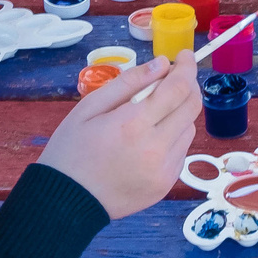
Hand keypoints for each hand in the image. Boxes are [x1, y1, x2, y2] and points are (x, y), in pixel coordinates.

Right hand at [36, 53, 202, 219]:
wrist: (65, 202)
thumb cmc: (71, 150)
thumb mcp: (89, 108)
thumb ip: (128, 82)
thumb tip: (162, 64)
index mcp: (134, 125)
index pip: (178, 88)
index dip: (186, 67)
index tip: (184, 55)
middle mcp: (156, 148)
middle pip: (192, 107)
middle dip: (188, 86)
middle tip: (173, 78)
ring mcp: (164, 170)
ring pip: (189, 129)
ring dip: (179, 113)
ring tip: (152, 113)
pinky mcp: (166, 185)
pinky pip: (180, 151)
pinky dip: (173, 137)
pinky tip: (149, 139)